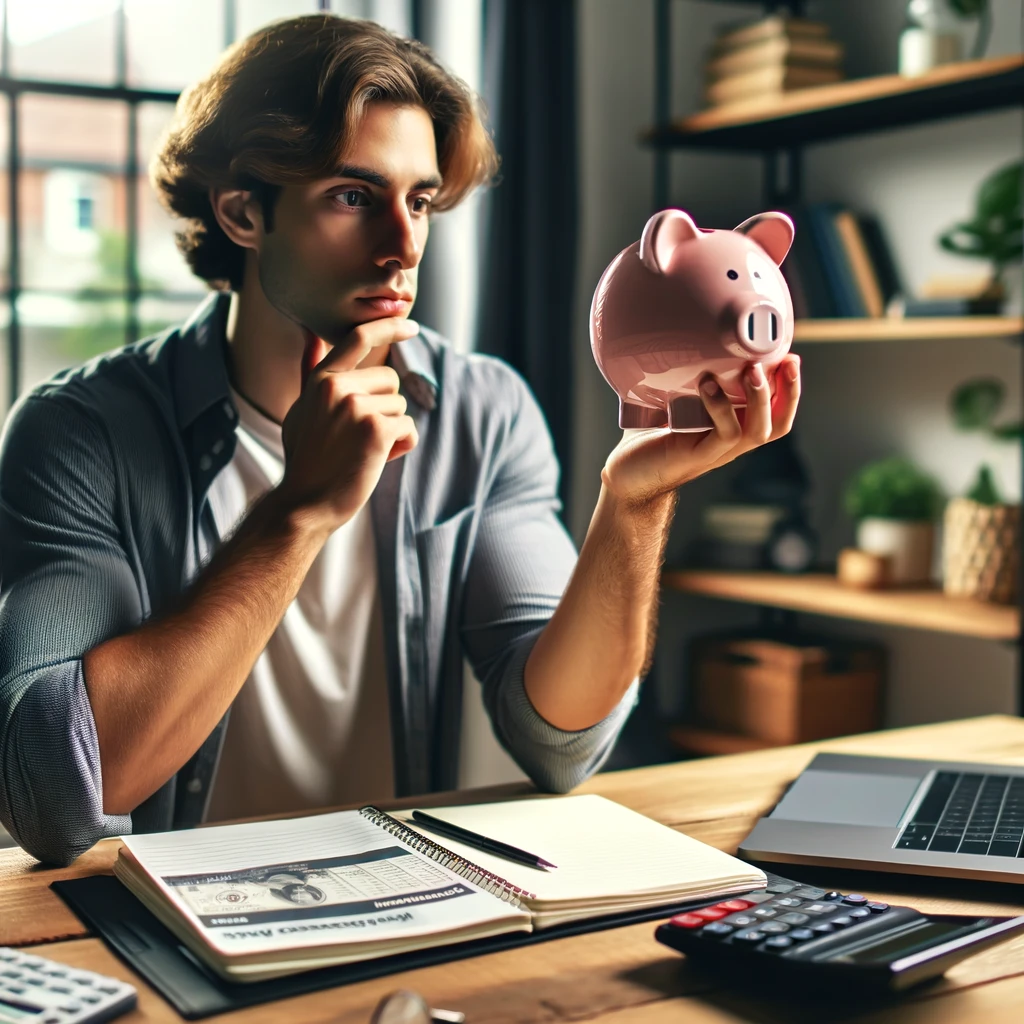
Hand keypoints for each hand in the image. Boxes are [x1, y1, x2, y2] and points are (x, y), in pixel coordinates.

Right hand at [277, 317, 419, 531]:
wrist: (305, 503)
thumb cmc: (307, 459)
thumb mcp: (301, 409)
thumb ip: (311, 372)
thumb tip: (309, 335)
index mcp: (321, 380)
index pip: (359, 338)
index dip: (389, 326)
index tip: (411, 324)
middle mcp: (337, 387)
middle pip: (390, 381)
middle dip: (385, 408)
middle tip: (358, 437)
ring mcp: (356, 407)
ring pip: (400, 406)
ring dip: (392, 430)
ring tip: (362, 450)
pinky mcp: (376, 430)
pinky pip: (409, 429)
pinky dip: (401, 446)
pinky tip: (376, 460)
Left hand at [602, 354, 801, 504]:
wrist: (625, 476)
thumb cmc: (649, 436)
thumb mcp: (675, 401)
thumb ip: (689, 377)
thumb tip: (692, 335)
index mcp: (734, 428)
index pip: (776, 412)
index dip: (790, 388)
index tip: (790, 355)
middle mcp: (731, 443)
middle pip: (778, 424)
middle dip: (789, 392)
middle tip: (786, 360)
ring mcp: (716, 452)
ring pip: (756, 431)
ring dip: (759, 399)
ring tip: (752, 370)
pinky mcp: (695, 456)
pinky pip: (721, 435)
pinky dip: (719, 408)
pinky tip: (707, 385)